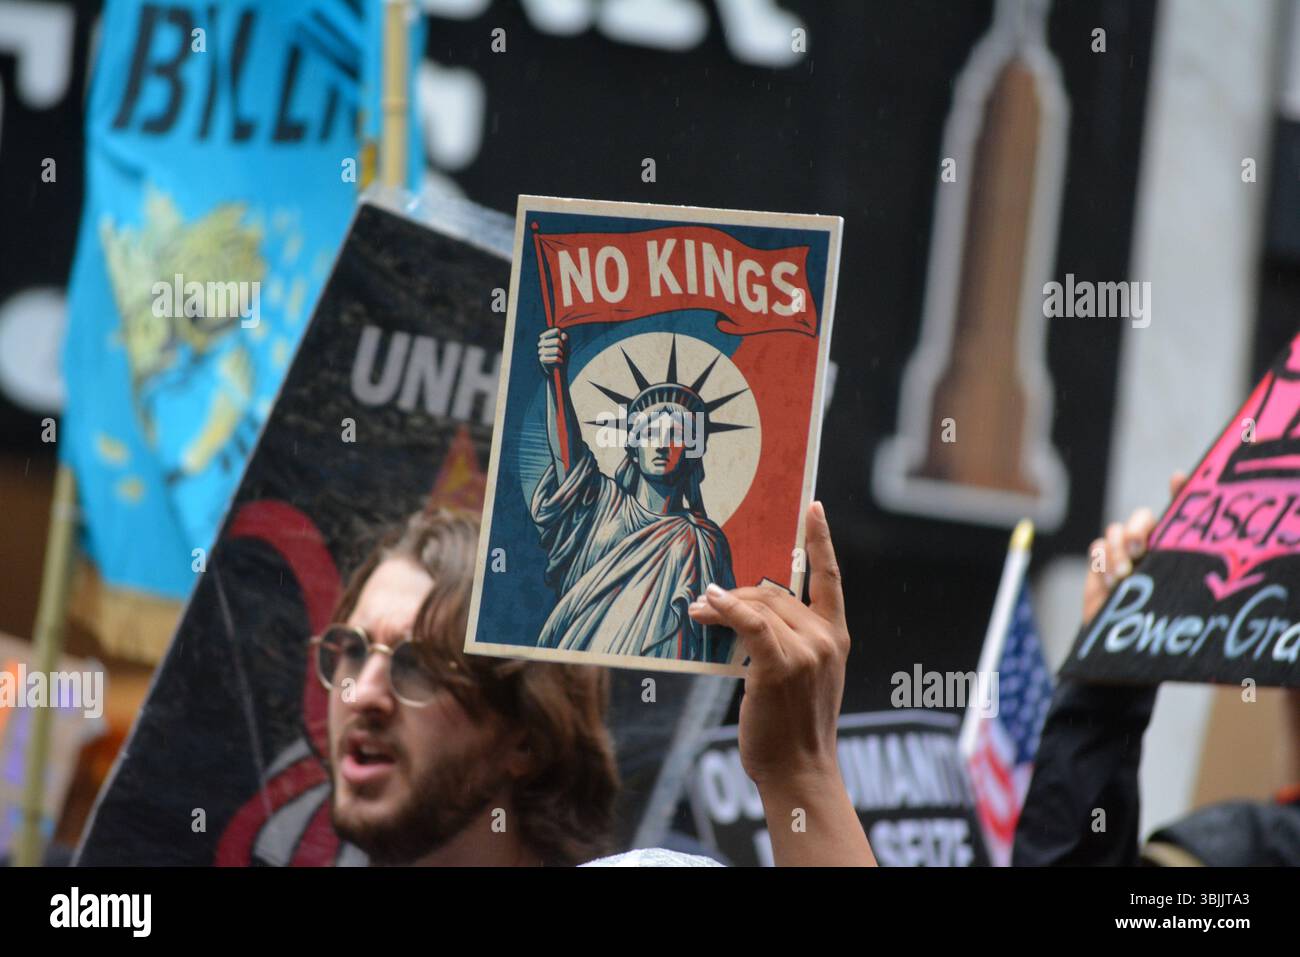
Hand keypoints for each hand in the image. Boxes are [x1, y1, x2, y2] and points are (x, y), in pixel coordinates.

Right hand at [537, 327, 567, 371]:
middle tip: (561, 353)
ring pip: (557, 350)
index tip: (562, 343)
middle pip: (557, 341)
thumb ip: (566, 341)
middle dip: (562, 348)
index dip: (562, 337)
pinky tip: (559, 362)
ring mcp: (541, 351)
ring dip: (561, 355)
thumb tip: (563, 335)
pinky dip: (560, 361)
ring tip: (560, 358)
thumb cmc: (563, 357)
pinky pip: (555, 358)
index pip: (556, 331)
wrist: (558, 371)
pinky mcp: (542, 359)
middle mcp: (543, 342)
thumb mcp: (567, 348)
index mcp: (548, 337)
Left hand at [689, 501, 847, 785]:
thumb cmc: (792, 729)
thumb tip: (744, 615)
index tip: (814, 507)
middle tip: (705, 601)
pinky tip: (708, 606)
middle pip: (776, 593)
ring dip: (722, 605)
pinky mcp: (781, 665)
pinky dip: (727, 610)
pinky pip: (750, 623)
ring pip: (758, 606)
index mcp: (836, 637)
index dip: (821, 541)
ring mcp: (807, 651)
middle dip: (738, 594)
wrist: (799, 771)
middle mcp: (826, 639)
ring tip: (697, 611)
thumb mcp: (802, 678)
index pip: (831, 578)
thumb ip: (787, 643)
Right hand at [1081, 471, 1186, 624]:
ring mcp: (1123, 553)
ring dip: (1117, 551)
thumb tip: (1189, 527)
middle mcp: (1150, 546)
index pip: (1178, 512)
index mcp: (1174, 548)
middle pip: (1141, 518)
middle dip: (1137, 528)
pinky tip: (1111, 583)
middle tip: (1139, 549)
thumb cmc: (1161, 623)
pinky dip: (1102, 561)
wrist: (1127, 647)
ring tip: (1122, 577)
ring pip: (1115, 531)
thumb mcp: (1179, 596)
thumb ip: (1181, 566)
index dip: (1179, 490)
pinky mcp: (1100, 564)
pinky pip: (1096, 548)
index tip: (1178, 479)